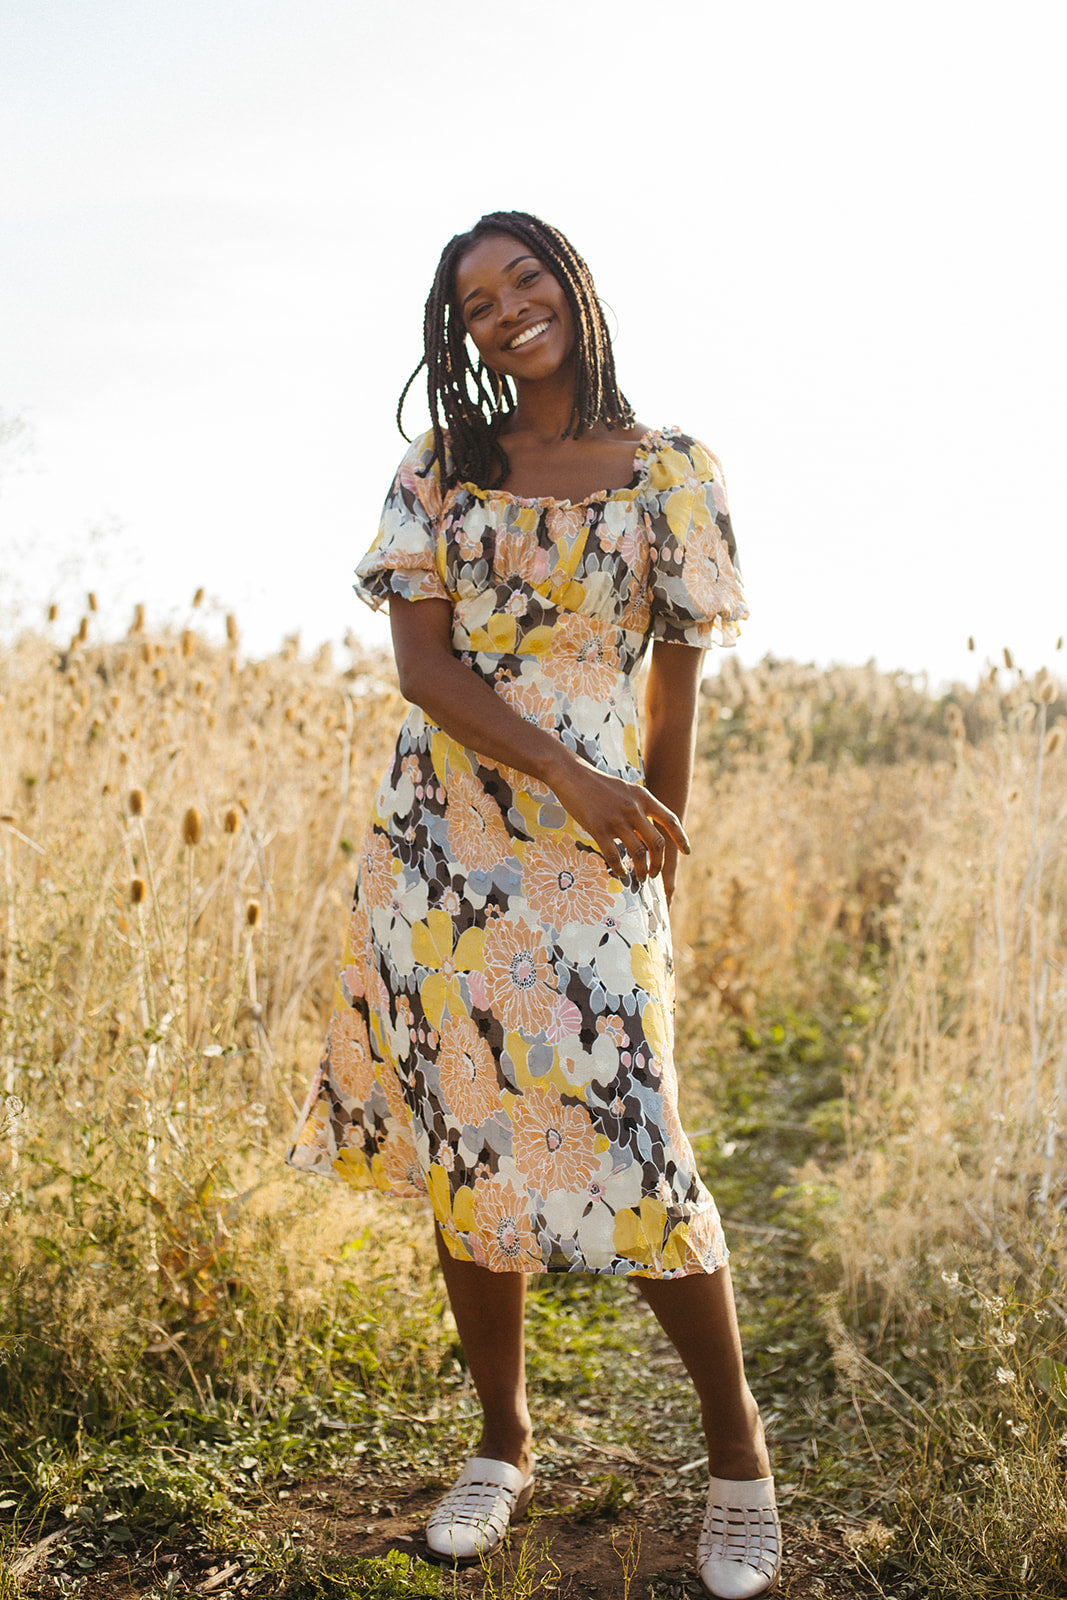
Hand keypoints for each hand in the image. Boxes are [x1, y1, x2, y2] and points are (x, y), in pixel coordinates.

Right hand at [544, 753, 689, 884]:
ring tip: (640, 877)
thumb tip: (648, 830)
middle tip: (655, 873)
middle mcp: (633, 808)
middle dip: (659, 863)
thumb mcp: (626, 790)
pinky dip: (620, 869)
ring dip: (642, 870)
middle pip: (657, 843)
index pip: (670, 820)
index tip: (686, 852)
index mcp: (643, 797)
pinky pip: (614, 856)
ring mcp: (616, 819)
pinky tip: (620, 873)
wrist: (571, 774)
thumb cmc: (598, 784)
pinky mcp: (598, 828)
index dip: (681, 838)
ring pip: (638, 853)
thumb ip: (639, 807)